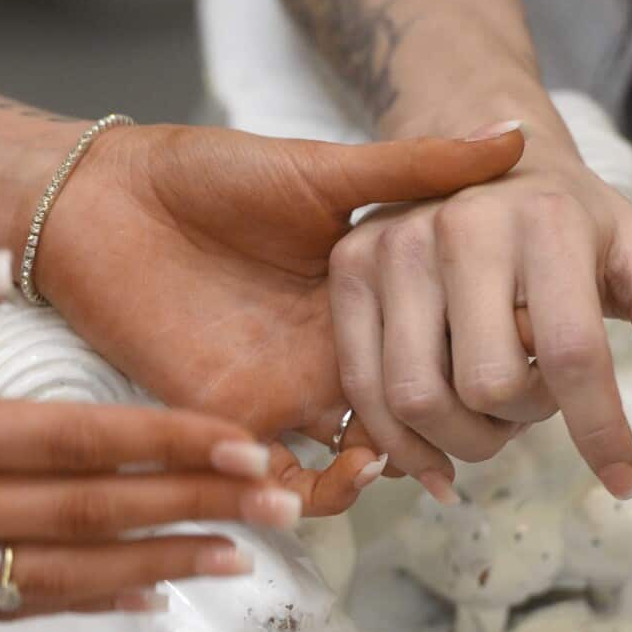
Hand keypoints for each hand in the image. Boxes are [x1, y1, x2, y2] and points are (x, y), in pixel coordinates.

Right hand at [0, 253, 321, 628]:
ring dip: (158, 563)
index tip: (243, 442)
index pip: (77, 440)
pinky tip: (134, 600)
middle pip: (93, 510)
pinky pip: (9, 607)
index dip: (170, 441)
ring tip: (233, 559)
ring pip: (66, 571)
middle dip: (196, 502)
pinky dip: (82, 605)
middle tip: (279, 503)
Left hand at [32, 123, 525, 454]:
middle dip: (445, 434)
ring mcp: (279, 388)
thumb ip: (411, 168)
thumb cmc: (206, 174)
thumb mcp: (321, 169)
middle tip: (477, 434)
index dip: (480, 367)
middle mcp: (326, 352)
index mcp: (359, 298)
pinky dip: (311, 493)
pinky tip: (346, 472)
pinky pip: (275, 477)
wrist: (105, 197)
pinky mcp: (226, 416)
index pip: (436, 349)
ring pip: (349, 459)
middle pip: (405, 414)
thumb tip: (514, 138)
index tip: (525, 370)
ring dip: (387, 470)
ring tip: (404, 459)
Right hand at [327, 148, 631, 501]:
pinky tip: (433, 454)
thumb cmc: (576, 226)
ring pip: (416, 398)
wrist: (481, 154)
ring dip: (460, 436)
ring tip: (484, 411)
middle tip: (532, 402)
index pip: (572, 355)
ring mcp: (393, 243)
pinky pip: (361, 387)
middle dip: (520, 423)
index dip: (600, 433)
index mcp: (547, 219)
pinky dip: (398, 443)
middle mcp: (461, 224)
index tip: (622, 482)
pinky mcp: (349, 265)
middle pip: (488, 387)